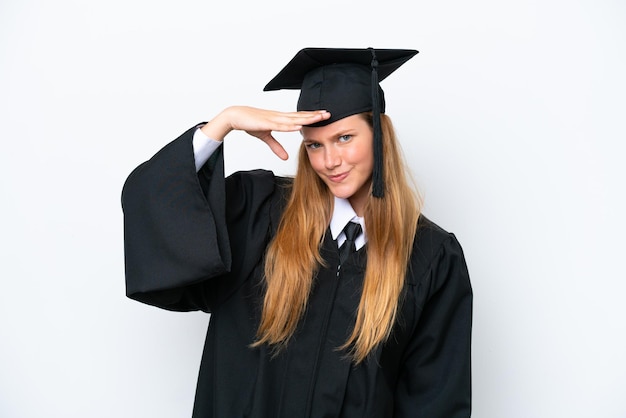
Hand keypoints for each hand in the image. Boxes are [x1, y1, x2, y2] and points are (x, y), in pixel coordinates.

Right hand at [201, 106, 330, 159]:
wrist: (235, 116)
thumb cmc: (250, 123)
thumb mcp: (266, 137)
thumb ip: (276, 147)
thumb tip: (285, 157)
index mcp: (280, 119)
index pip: (299, 118)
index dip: (311, 117)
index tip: (323, 116)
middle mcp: (279, 117)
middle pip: (300, 116)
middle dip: (314, 115)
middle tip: (329, 113)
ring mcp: (274, 118)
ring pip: (293, 119)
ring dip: (306, 118)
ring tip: (319, 117)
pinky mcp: (266, 122)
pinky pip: (281, 125)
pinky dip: (290, 125)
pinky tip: (300, 125)